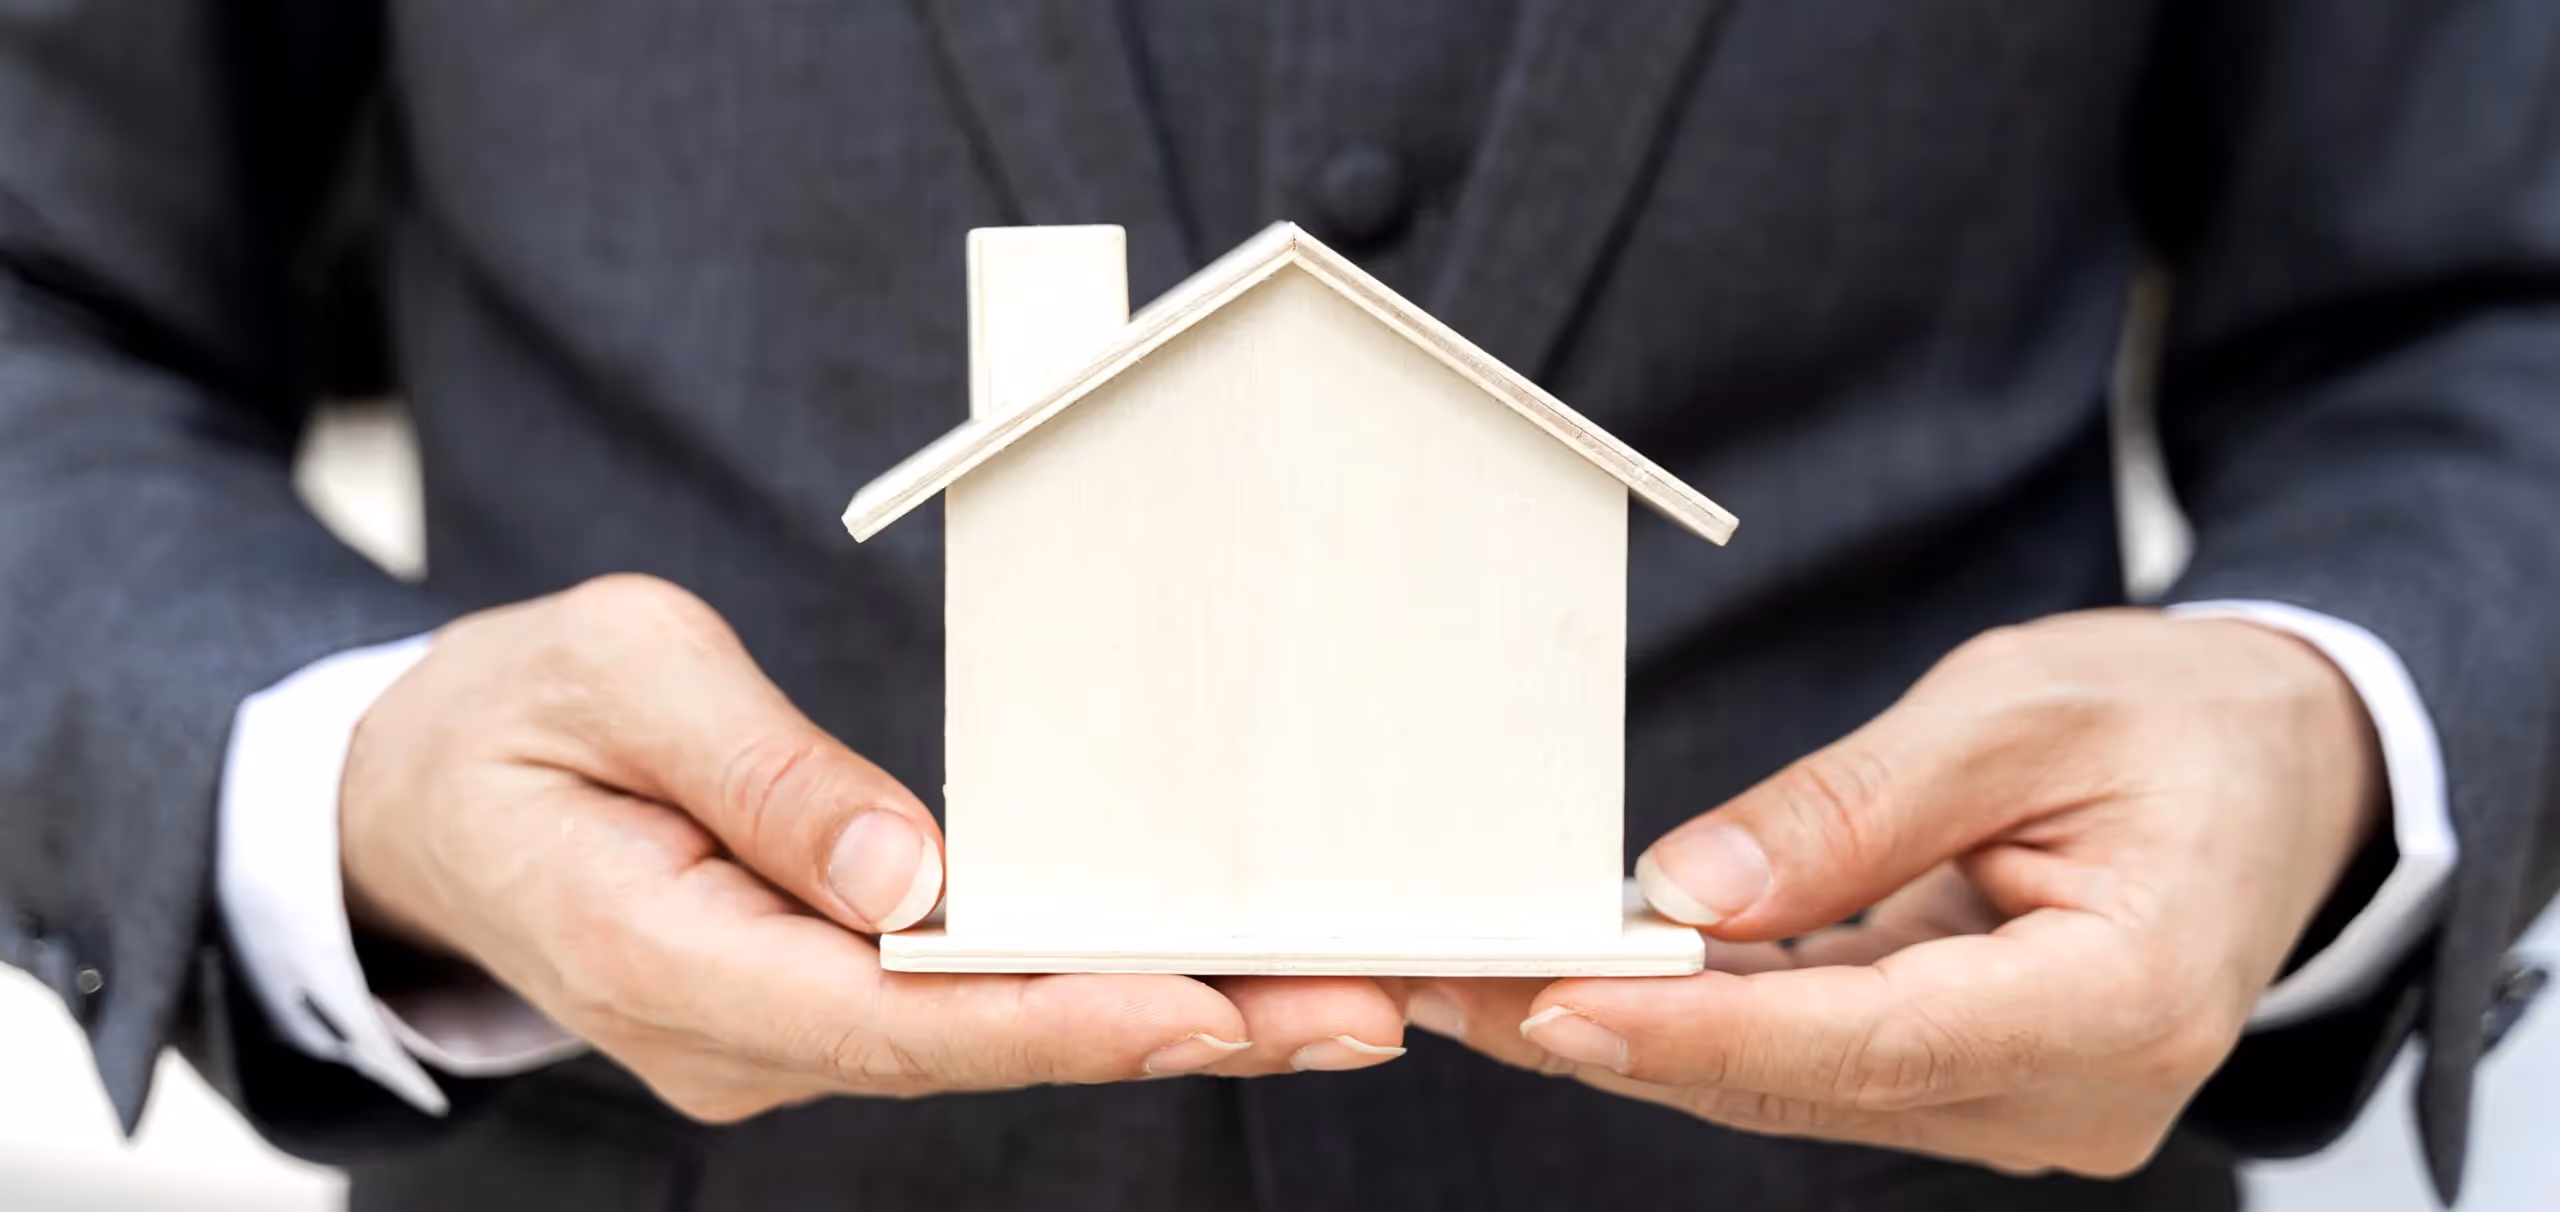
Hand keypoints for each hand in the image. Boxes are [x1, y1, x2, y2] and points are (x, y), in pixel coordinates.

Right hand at [341, 574, 1406, 1121]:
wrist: (414, 803)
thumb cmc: (509, 713)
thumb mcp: (608, 669)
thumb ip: (753, 766)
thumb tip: (906, 870)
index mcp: (658, 956)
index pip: (888, 1014)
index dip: (1055, 1017)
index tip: (1205, 1007)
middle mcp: (731, 1035)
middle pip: (975, 1052)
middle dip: (1171, 1032)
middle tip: (1356, 1012)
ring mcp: (772, 1039)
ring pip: (984, 1045)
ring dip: (1159, 1022)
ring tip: (1337, 1000)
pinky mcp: (809, 1011)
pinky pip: (960, 1015)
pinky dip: (1087, 996)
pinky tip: (1215, 977)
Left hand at [1411, 609, 2380, 1174]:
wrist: (2283, 767)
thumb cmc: (2175, 721)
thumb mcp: (2019, 711)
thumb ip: (1852, 809)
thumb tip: (1685, 893)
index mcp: (2121, 1003)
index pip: (1867, 1040)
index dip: (1697, 1030)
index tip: (1553, 1004)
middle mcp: (2072, 1094)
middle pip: (1803, 1080)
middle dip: (1618, 1033)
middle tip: (1452, 984)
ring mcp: (2021, 1104)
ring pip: (1791, 1082)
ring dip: (1636, 1030)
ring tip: (1481, 976)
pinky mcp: (1972, 1080)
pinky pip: (1815, 1058)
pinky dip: (1701, 1015)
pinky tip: (1588, 972)